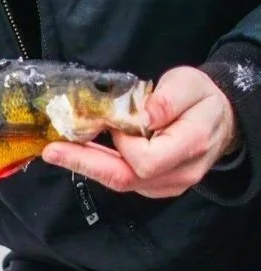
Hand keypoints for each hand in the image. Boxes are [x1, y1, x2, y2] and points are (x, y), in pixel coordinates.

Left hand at [42, 66, 237, 197]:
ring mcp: (165, 185)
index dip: (124, 143)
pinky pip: (122, 180)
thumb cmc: (202, 99)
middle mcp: (178, 174)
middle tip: (52, 151)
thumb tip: (144, 114)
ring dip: (87, 165)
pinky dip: (99, 166)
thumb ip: (169, 98)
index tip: (114, 121)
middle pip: (124, 179)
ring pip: (119, 181)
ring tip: (57, 151)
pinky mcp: (153, 187)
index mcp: (191, 146)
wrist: (218, 119)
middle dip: (84, 163)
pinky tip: (81, 152)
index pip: (146, 160)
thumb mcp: (191, 84)